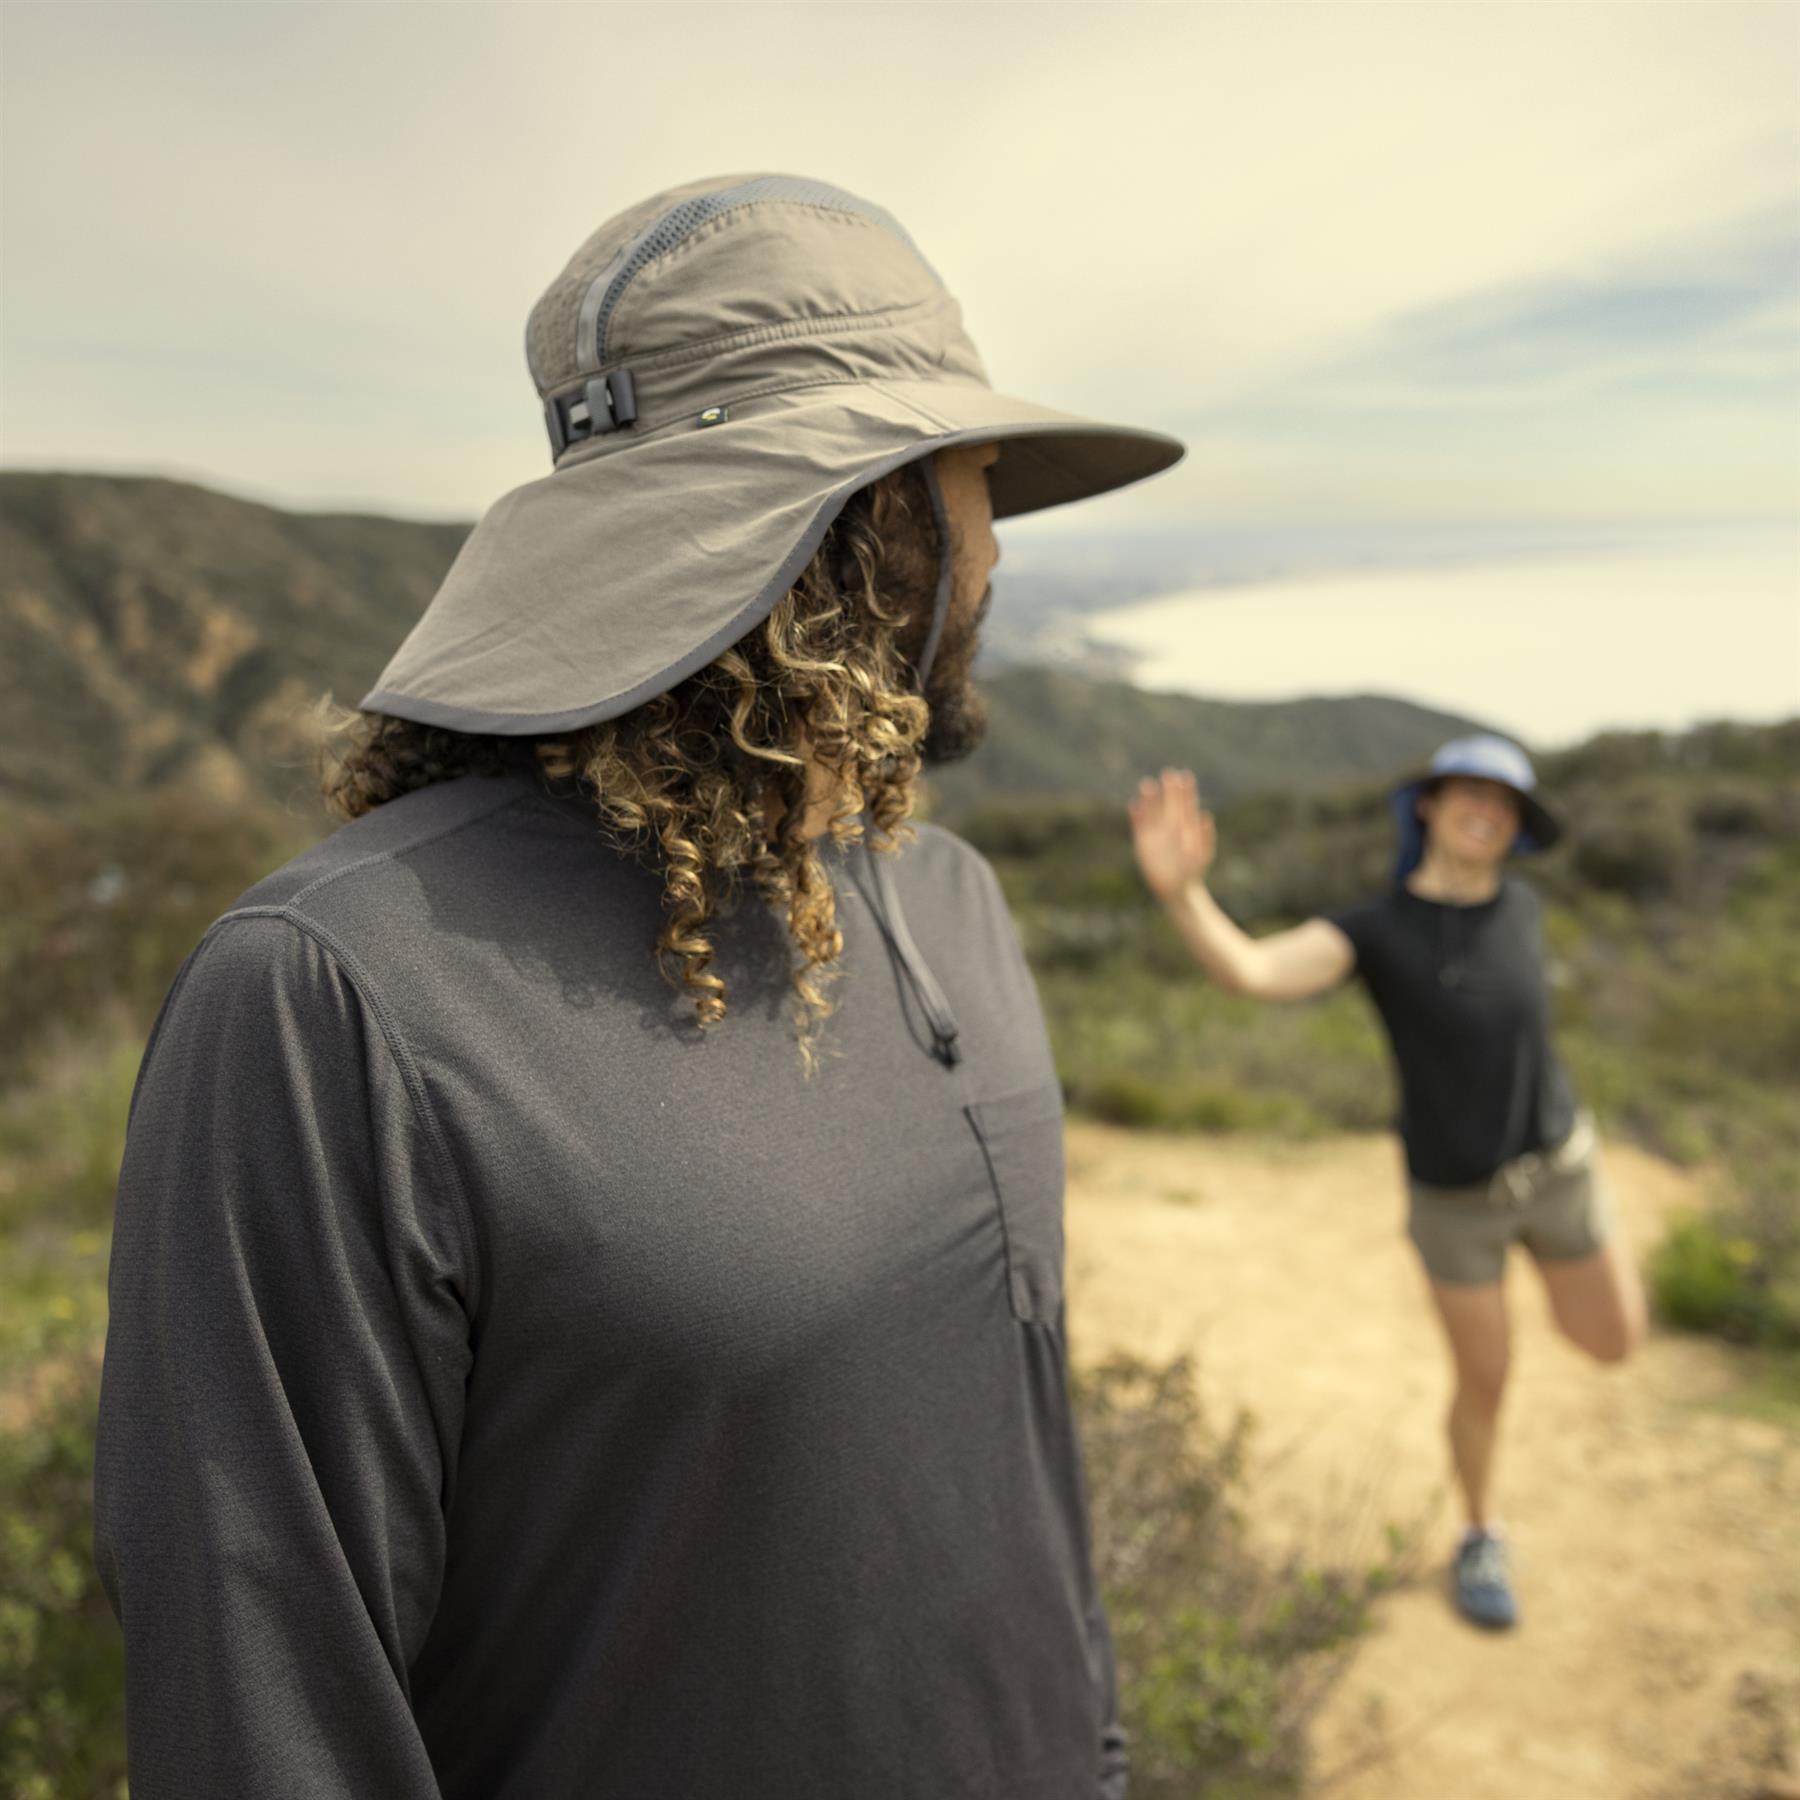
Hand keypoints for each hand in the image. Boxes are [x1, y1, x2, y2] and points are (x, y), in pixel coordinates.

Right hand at [1128, 769, 1216, 902]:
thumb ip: (1205, 837)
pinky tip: (1133, 805)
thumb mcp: (1202, 856)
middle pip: (1169, 803)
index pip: (1186, 804)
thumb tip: (1206, 816)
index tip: (1185, 777)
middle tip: (1168, 773)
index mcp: (1186, 826)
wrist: (1178, 888)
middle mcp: (1170, 826)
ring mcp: (1156, 832)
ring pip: (1152, 810)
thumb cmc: (1193, 871)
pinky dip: (1136, 815)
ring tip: (1147, 784)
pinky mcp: (1143, 841)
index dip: (1185, 790)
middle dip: (1169, 789)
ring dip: (1149, 798)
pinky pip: (1138, 824)